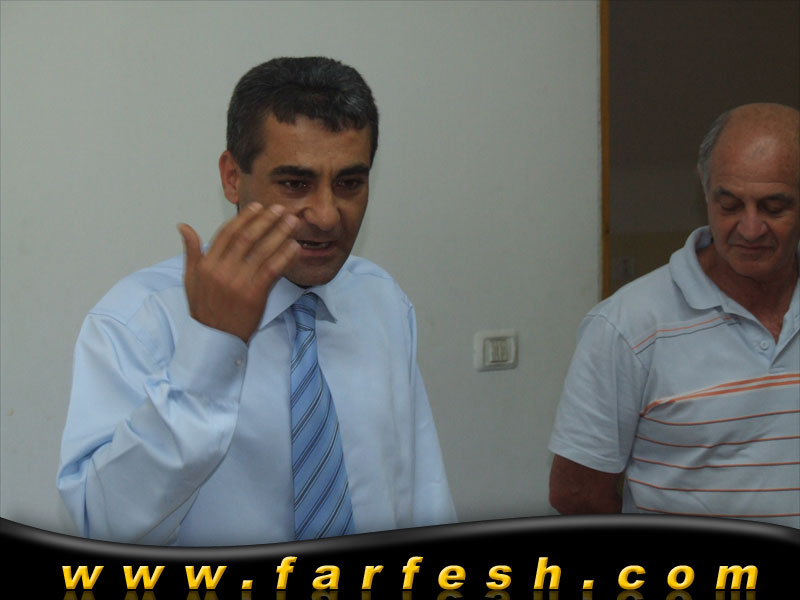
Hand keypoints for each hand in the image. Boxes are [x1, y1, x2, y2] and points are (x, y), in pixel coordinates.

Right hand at [178, 203, 299, 341]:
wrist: (214, 340)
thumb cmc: (204, 309)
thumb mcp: (191, 279)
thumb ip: (191, 251)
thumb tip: (183, 226)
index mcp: (206, 265)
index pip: (227, 233)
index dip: (245, 218)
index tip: (259, 207)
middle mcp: (221, 270)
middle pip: (247, 238)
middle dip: (265, 220)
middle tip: (280, 208)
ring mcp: (238, 283)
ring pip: (262, 251)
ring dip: (279, 233)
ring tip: (292, 222)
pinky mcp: (254, 295)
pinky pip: (272, 270)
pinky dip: (284, 256)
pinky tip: (294, 246)